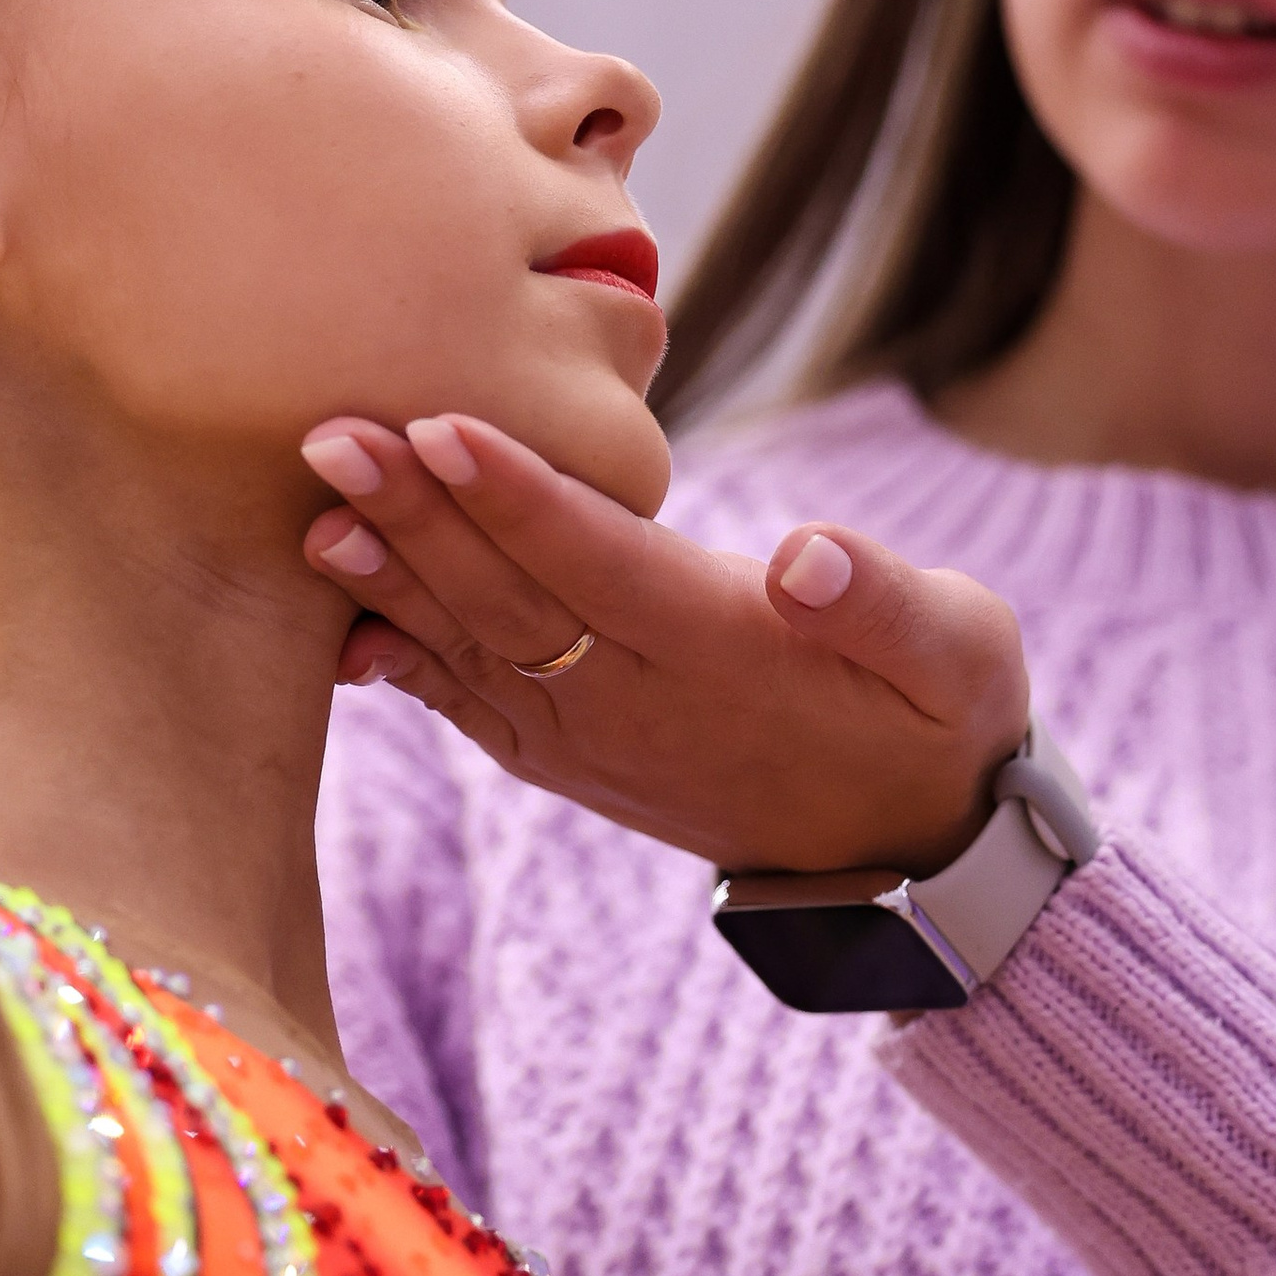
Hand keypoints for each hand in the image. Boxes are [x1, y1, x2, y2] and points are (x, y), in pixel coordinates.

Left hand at [301, 410, 1030, 875]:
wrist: (906, 848)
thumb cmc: (937, 709)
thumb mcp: (959, 652)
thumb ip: (889, 603)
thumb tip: (812, 559)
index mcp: (727, 653)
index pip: (601, 565)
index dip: (519, 497)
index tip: (441, 426)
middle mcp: (643, 703)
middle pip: (511, 598)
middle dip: (418, 516)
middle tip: (333, 437)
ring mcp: (597, 740)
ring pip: (476, 647)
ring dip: (392, 578)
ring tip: (316, 506)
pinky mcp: (574, 758)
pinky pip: (474, 705)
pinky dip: (405, 660)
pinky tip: (340, 612)